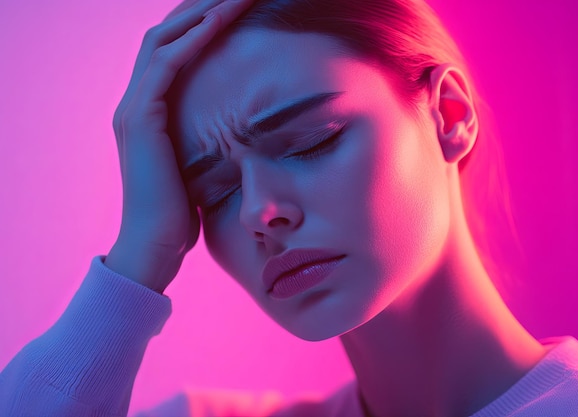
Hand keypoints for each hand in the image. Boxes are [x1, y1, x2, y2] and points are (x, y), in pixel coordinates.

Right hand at [106, 0, 254, 292]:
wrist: (155, 246)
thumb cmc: (182, 212)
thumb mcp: (198, 165)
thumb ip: (205, 139)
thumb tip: (239, 131)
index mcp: (150, 109)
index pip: (173, 49)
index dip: (200, 23)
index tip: (234, 6)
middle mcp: (136, 101)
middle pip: (167, 34)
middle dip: (203, 7)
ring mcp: (134, 108)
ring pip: (165, 39)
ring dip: (202, 11)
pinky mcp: (140, 119)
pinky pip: (167, 65)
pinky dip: (193, 39)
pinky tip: (219, 19)